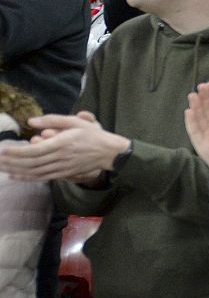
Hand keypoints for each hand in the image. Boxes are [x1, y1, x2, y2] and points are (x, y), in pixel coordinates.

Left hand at [0, 112, 128, 183]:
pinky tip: (15, 176)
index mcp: (62, 144)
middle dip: (11, 163)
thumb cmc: (93, 135)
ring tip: (1, 168)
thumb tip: (31, 121)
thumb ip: (53, 120)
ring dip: (16, 171)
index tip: (3, 151)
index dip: (17, 152)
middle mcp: (60, 158)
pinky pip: (42, 177)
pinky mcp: (63, 173)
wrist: (109, 153)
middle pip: (31, 163)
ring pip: (34, 172)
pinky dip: (27, 177)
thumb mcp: (76, 121)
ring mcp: (61, 168)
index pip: (35, 150)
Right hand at [184, 83, 208, 179]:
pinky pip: (195, 133)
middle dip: (204, 98)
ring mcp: (207, 137)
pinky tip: (189, 111)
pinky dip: (191, 122)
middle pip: (207, 111)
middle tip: (201, 85)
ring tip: (193, 95)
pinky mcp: (202, 146)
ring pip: (199, 119)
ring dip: (196, 107)